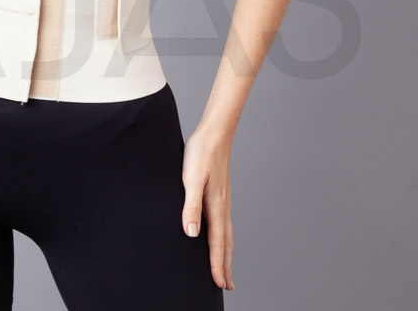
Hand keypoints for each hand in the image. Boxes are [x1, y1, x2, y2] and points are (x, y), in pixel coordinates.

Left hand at [181, 126, 233, 291]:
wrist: (214, 131)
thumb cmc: (201, 152)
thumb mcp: (191, 178)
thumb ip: (191, 206)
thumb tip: (191, 234)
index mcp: (215, 206)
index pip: (217, 243)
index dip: (217, 265)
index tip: (218, 284)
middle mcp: (222, 206)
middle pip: (225, 243)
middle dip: (225, 265)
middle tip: (226, 285)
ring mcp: (223, 199)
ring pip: (226, 233)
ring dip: (225, 253)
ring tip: (225, 268)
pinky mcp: (219, 192)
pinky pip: (223, 222)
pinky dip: (224, 237)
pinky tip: (219, 235)